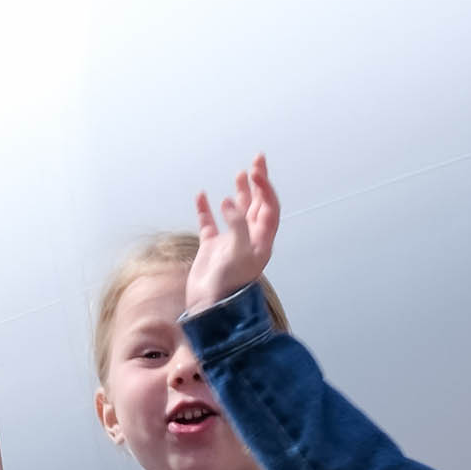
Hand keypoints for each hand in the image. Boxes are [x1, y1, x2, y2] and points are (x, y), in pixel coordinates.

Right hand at [187, 154, 281, 316]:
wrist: (210, 310)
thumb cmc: (228, 285)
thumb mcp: (238, 254)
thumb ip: (236, 225)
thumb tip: (228, 200)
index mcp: (262, 240)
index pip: (269, 207)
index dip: (265, 188)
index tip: (256, 172)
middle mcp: (249, 239)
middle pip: (258, 205)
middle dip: (258, 182)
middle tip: (257, 160)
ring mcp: (229, 243)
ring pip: (237, 212)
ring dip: (239, 193)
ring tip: (239, 174)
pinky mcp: (211, 250)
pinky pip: (209, 225)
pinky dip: (206, 210)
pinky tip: (201, 196)